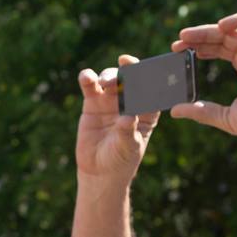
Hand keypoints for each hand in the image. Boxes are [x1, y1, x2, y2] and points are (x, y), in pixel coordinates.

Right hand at [75, 57, 159, 184]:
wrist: (100, 170)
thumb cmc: (121, 159)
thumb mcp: (128, 147)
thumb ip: (128, 132)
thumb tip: (127, 117)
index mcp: (146, 109)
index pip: (151, 89)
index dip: (150, 76)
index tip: (146, 71)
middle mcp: (130, 100)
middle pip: (130, 78)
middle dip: (128, 69)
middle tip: (124, 66)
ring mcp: (111, 100)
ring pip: (111, 79)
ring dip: (108, 75)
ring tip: (104, 83)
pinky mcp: (92, 103)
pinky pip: (90, 87)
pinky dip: (87, 79)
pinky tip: (85, 77)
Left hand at [170, 13, 236, 145]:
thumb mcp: (225, 118)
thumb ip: (201, 112)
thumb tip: (174, 111)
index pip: (222, 51)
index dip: (202, 48)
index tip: (181, 52)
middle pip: (223, 39)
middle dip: (199, 38)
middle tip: (176, 44)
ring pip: (232, 30)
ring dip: (207, 30)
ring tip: (185, 36)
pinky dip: (236, 20)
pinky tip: (217, 28)